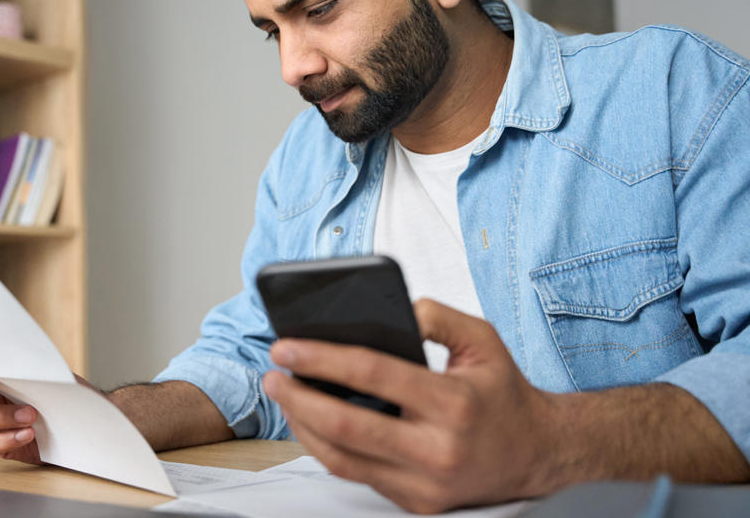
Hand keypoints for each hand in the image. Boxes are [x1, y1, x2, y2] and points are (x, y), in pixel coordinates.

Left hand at [262, 299, 558, 513]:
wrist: (538, 455)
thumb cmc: (504, 393)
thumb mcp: (483, 342)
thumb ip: (439, 317)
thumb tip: (394, 310)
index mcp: (454, 404)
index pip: (373, 375)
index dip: (322, 358)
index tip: (286, 346)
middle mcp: (437, 450)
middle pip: (346, 425)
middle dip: (298, 397)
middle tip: (272, 373)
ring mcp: (425, 484)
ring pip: (342, 458)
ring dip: (303, 426)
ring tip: (283, 395)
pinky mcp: (416, 503)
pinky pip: (357, 475)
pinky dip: (325, 448)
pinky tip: (310, 422)